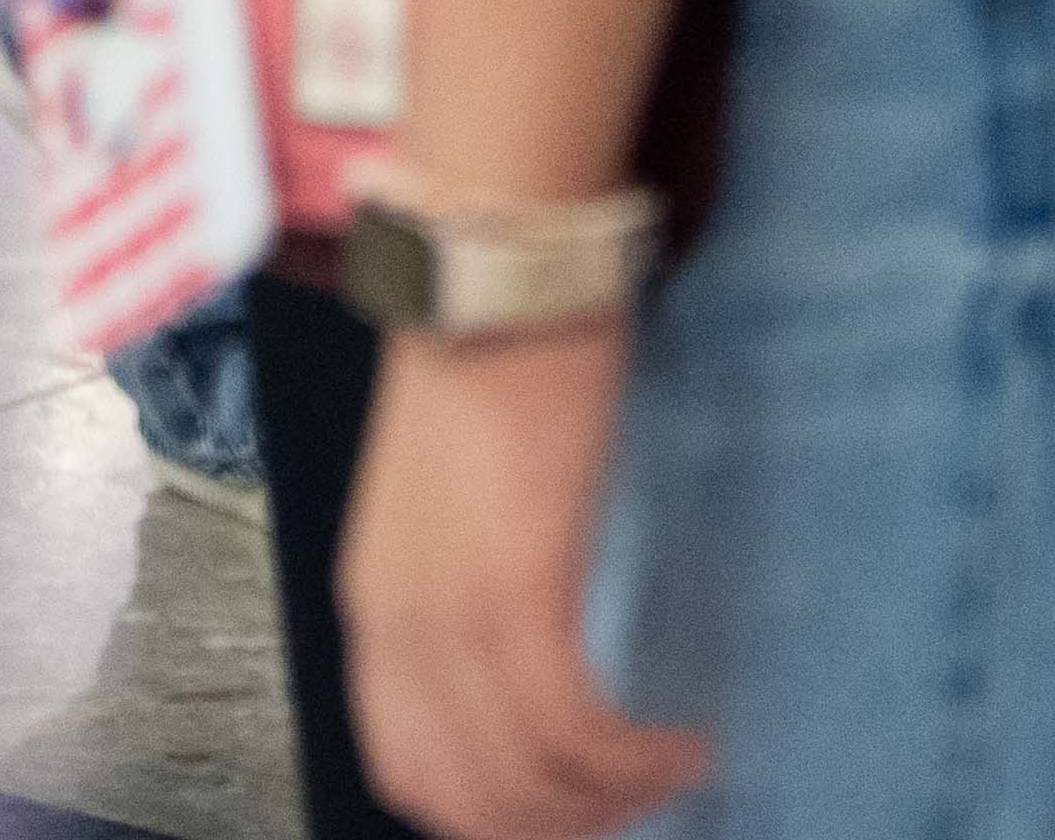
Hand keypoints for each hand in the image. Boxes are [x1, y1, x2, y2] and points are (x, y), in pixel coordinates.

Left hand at [343, 315, 700, 839]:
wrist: (494, 270)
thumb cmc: (488, 361)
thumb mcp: (451, 497)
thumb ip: (465, 582)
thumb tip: (523, 661)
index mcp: (373, 601)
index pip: (408, 767)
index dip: (490, 813)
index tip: (567, 806)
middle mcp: (396, 621)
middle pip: (468, 797)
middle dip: (557, 824)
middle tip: (631, 803)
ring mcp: (450, 608)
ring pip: (527, 778)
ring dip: (612, 799)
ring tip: (671, 773)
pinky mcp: (518, 584)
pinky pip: (574, 726)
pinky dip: (633, 758)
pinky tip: (681, 744)